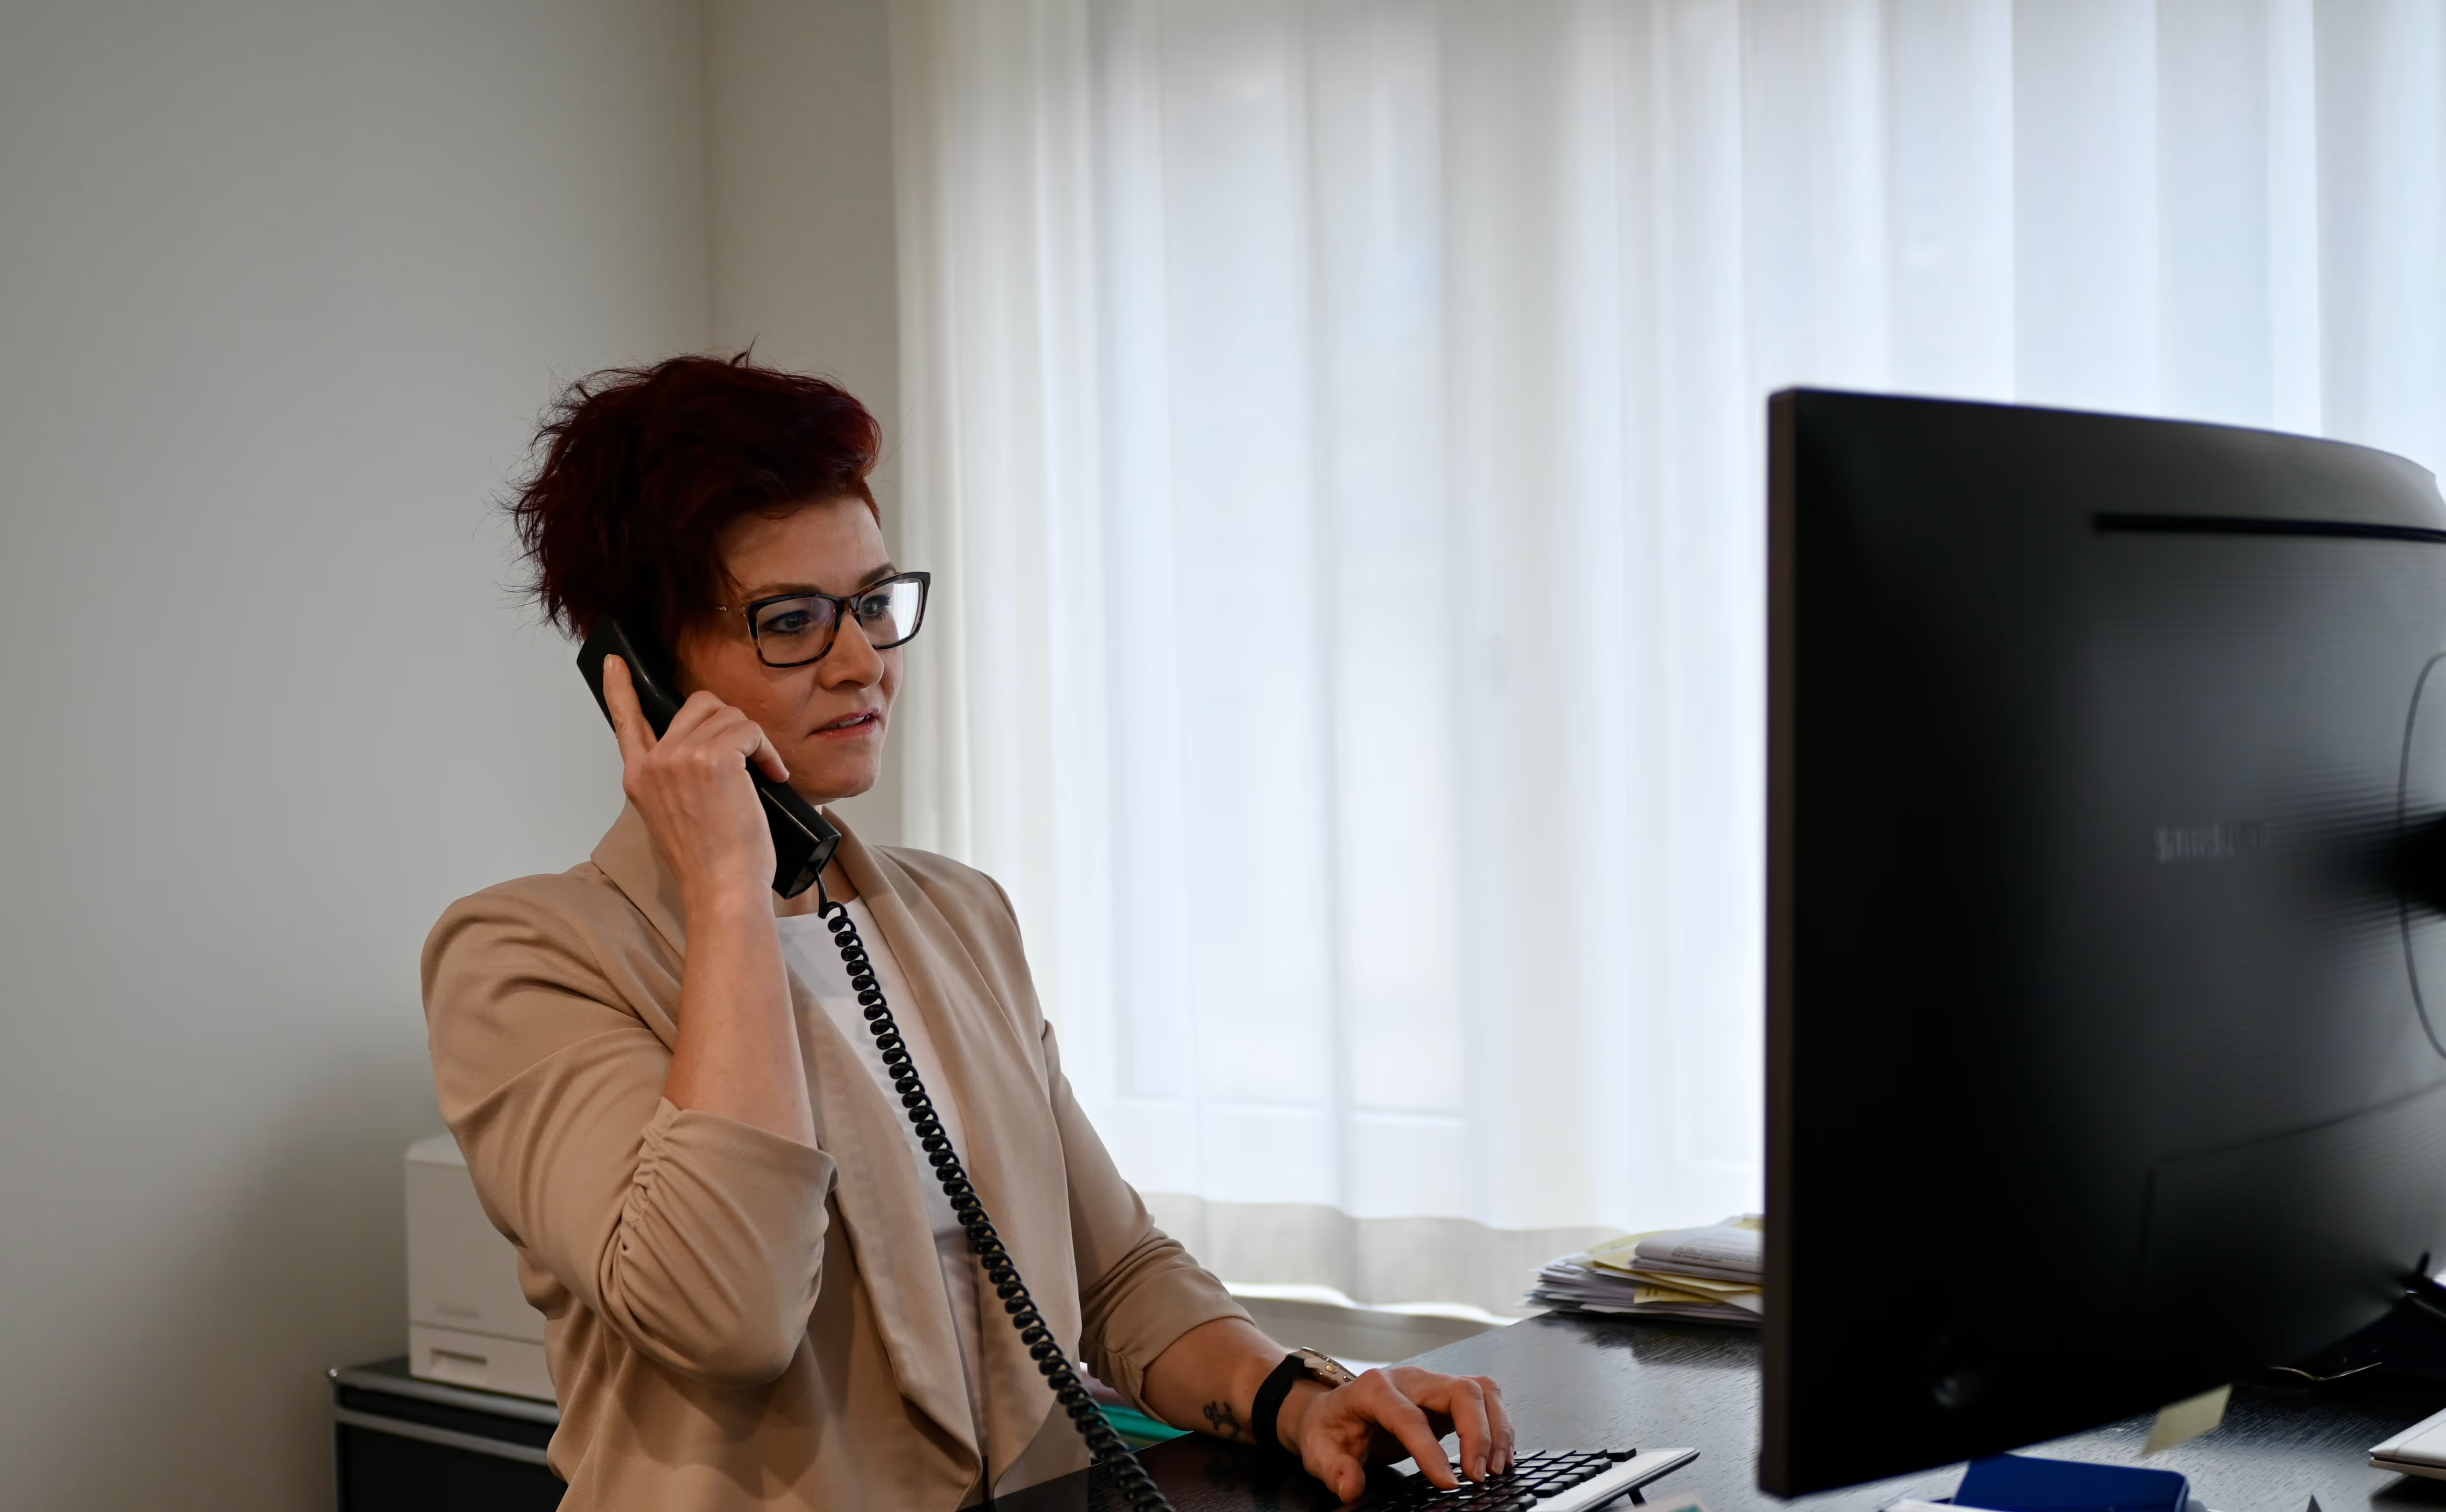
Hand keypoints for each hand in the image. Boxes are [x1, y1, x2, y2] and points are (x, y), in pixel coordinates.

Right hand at [602, 654, 790, 905]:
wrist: (721, 890)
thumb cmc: (709, 863)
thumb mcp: (676, 816)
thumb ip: (677, 779)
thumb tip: (709, 750)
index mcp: (640, 777)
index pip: (626, 721)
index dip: (621, 688)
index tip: (616, 663)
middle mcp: (653, 763)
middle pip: (697, 706)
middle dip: (730, 725)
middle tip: (748, 758)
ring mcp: (680, 758)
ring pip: (727, 715)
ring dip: (753, 740)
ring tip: (763, 774)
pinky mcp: (713, 758)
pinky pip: (750, 730)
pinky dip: (769, 750)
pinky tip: (774, 775)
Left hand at [1283, 1365, 1514, 1502]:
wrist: (1332, 1411)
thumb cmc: (1330, 1429)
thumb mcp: (1319, 1452)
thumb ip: (1334, 1470)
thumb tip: (1351, 1487)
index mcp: (1373, 1389)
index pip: (1410, 1416)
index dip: (1431, 1450)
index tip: (1448, 1483)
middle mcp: (1409, 1379)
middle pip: (1460, 1391)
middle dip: (1479, 1434)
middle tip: (1478, 1476)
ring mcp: (1432, 1384)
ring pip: (1481, 1389)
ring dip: (1497, 1428)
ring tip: (1496, 1469)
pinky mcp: (1447, 1397)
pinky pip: (1485, 1400)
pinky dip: (1499, 1427)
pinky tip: (1499, 1457)